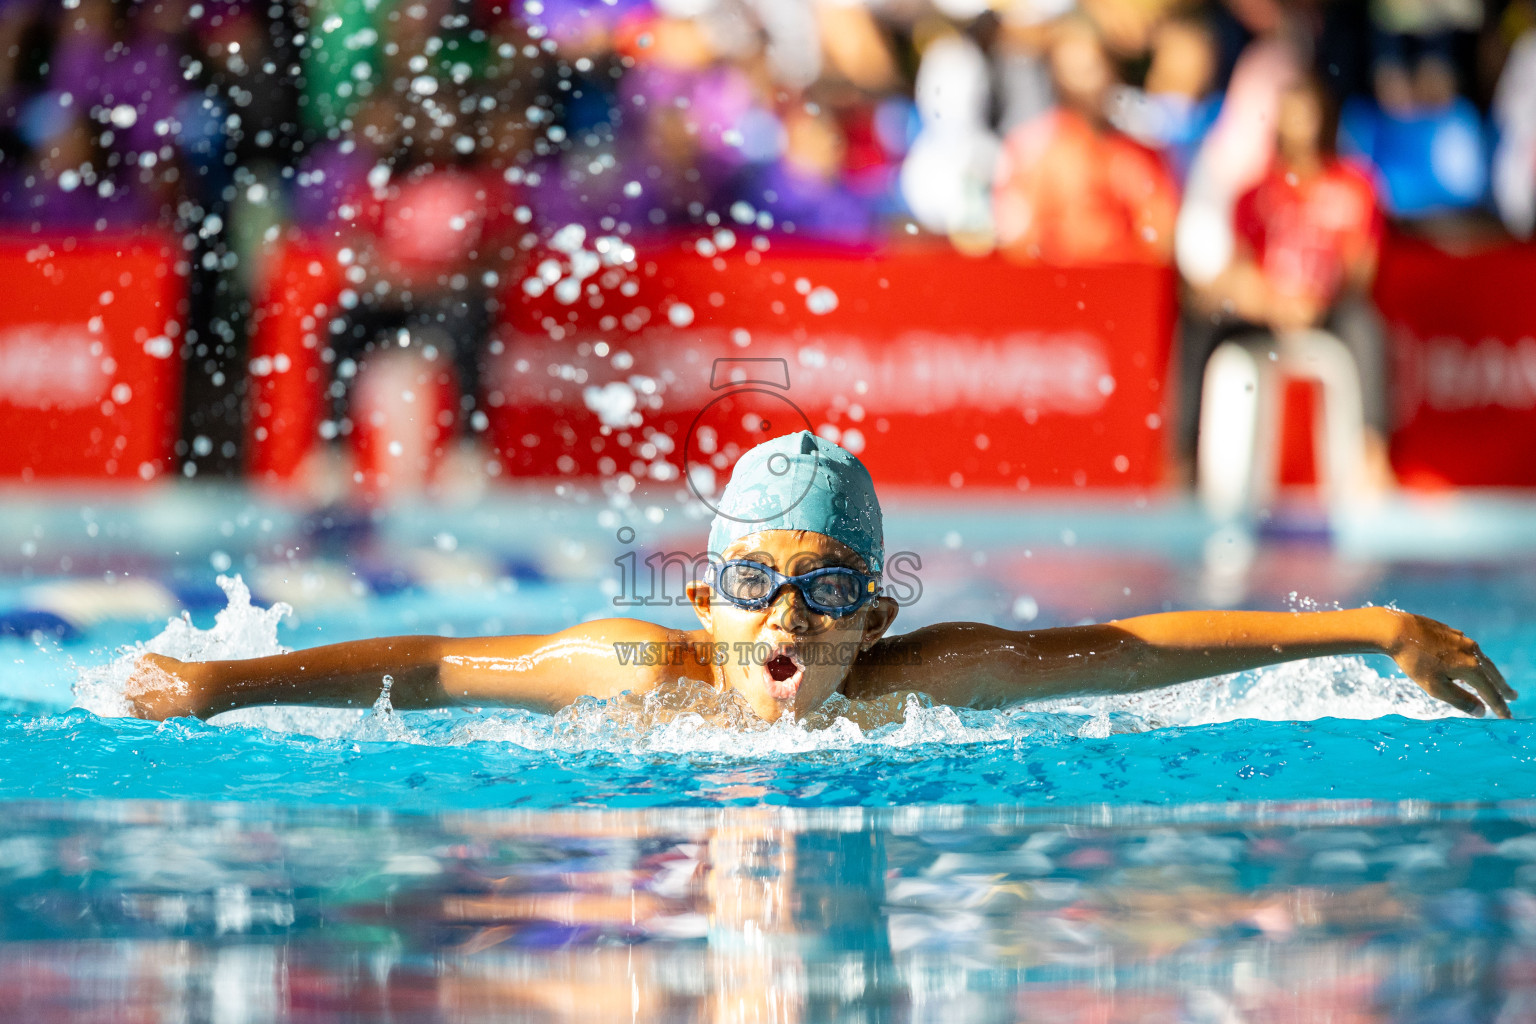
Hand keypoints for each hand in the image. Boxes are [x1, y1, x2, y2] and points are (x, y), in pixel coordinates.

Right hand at [125, 653, 204, 720]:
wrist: (198, 689)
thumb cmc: (191, 708)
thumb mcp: (171, 723)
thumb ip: (158, 718)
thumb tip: (161, 713)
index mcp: (137, 714)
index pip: (131, 709)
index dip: (143, 704)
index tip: (153, 701)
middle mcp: (131, 696)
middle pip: (131, 691)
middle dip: (144, 690)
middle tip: (164, 688)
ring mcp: (135, 678)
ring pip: (137, 676)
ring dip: (148, 676)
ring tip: (169, 678)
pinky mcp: (144, 662)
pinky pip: (144, 661)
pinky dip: (154, 662)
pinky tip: (169, 667)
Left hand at [1383, 612, 1515, 717]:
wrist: (1397, 631)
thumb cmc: (1415, 662)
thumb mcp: (1436, 688)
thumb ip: (1461, 700)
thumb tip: (1481, 711)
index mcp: (1471, 667)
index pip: (1490, 692)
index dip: (1499, 706)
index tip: (1507, 717)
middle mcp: (1472, 652)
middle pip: (1492, 674)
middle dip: (1502, 688)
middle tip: (1513, 697)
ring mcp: (1463, 640)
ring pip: (1482, 660)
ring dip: (1491, 673)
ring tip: (1496, 681)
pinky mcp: (1452, 633)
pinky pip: (1470, 650)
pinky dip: (1476, 661)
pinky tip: (1471, 663)